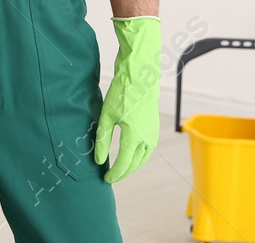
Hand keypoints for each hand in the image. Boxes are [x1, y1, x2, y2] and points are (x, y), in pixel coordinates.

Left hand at [94, 15, 160, 182]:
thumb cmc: (122, 92)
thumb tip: (99, 160)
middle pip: (135, 165)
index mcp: (135, 137)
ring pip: (143, 158)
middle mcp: (148, 139)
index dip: (114, 174)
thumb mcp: (106, 116)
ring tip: (119, 168)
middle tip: (110, 176)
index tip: (105, 179)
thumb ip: (102, 140)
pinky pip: (147, 149)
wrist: (139, 74)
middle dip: (122, 172)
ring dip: (132, 165)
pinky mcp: (155, 127)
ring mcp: (154, 133)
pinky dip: (138, 155)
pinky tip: (130, 153)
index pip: (124, 165)